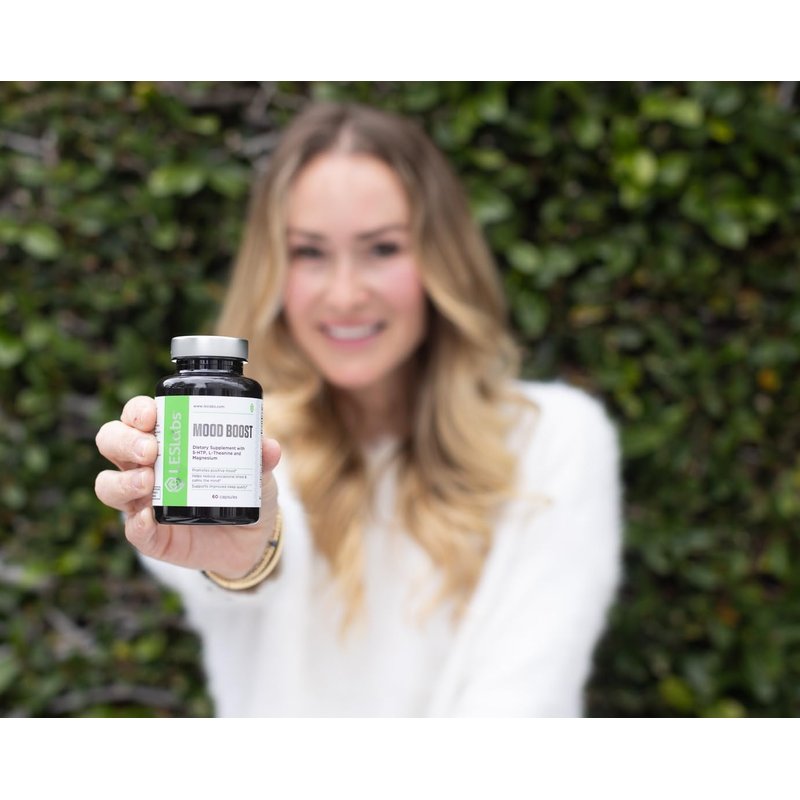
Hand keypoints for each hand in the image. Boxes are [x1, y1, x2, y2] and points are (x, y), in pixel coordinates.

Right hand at [95, 395, 281, 578]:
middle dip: (123, 440)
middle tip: (150, 448)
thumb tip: (269, 447)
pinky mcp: (151, 536)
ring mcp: (143, 501)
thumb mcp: (256, 471)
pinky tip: (149, 517)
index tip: (151, 414)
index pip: (137, 417)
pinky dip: (137, 524)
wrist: (251, 538)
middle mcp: (146, 466)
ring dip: (122, 480)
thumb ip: (260, 458)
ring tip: (147, 481)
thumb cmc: (243, 489)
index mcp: (166, 440)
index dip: (137, 411)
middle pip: (112, 443)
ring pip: (108, 485)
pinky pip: (132, 530)